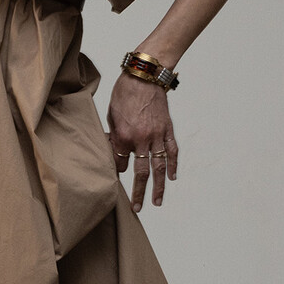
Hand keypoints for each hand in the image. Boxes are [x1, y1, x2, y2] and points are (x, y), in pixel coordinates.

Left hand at [107, 73, 178, 211]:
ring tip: (157, 202)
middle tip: (137, 208)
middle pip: (140, 173)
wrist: (144, 76)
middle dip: (138, 193)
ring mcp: (157, 136)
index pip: (120, 164)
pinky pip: (172, 151)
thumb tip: (114, 152)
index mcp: (124, 137)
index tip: (116, 176)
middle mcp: (142, 140)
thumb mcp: (110, 115)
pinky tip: (172, 177)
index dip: (117, 171)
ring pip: (158, 167)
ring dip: (158, 187)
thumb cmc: (124, 92)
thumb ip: (114, 137)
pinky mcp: (168, 129)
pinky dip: (173, 165)